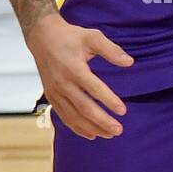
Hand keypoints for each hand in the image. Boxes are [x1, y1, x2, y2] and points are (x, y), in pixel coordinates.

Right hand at [28, 12, 132, 139]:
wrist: (42, 37)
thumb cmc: (70, 36)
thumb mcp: (92, 37)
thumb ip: (111, 50)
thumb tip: (130, 62)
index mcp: (74, 68)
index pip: (94, 89)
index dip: (109, 101)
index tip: (123, 111)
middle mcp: (62, 83)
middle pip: (84, 107)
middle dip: (102, 121)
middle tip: (119, 130)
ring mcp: (55, 92)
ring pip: (74, 116)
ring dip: (91, 128)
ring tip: (109, 134)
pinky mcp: (51, 97)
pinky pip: (64, 117)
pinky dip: (77, 128)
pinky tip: (92, 134)